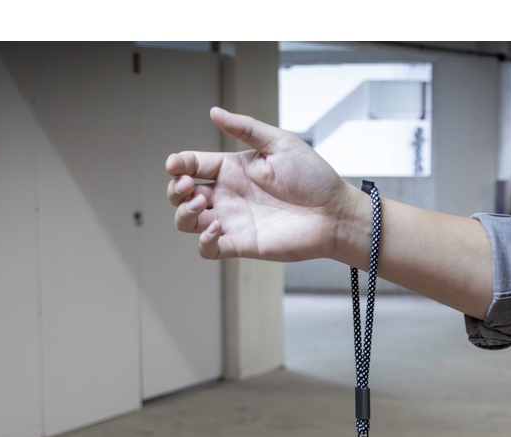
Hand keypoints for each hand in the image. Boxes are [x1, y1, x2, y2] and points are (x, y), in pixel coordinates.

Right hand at [166, 108, 362, 261]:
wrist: (335, 213)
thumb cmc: (313, 177)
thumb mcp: (279, 143)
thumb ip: (246, 129)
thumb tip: (214, 112)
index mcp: (233, 169)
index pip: (192, 165)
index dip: (178, 165)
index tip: (176, 165)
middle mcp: (228, 195)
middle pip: (182, 195)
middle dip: (176, 190)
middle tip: (191, 188)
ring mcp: (232, 221)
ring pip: (188, 222)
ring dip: (184, 214)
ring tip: (202, 205)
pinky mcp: (240, 245)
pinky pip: (208, 249)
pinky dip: (203, 241)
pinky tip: (216, 229)